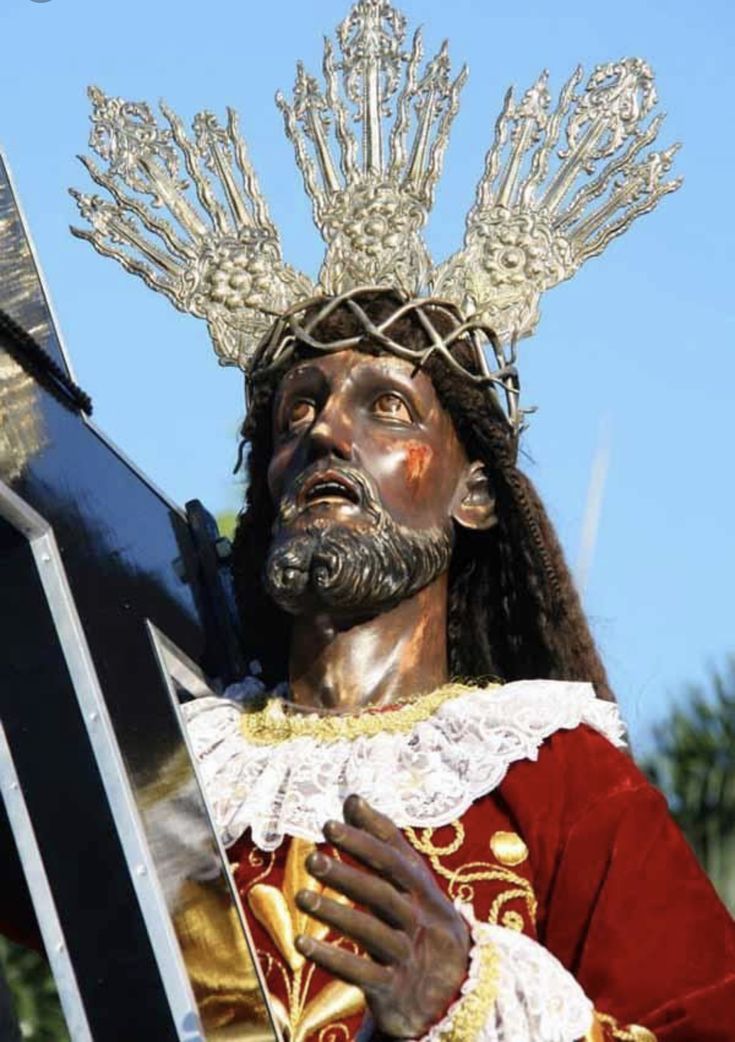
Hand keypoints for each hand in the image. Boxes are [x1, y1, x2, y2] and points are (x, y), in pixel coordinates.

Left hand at [294, 794, 469, 1038]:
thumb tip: (352, 798)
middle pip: (383, 893)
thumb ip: (384, 842)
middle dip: (348, 874)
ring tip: (300, 895)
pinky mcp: (394, 991)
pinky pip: (362, 974)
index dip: (364, 840)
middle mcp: (419, 921)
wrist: (454, 994)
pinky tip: (301, 942)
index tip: (329, 824)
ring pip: (371, 933)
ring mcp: (408, 957)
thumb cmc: (422, 923)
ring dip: (334, 914)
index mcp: (424, 891)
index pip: (394, 859)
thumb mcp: (411, 884)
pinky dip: (332, 958)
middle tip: (312, 858)